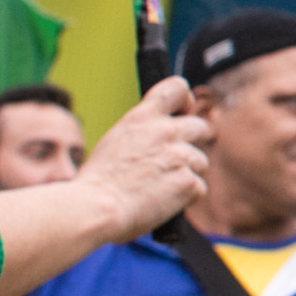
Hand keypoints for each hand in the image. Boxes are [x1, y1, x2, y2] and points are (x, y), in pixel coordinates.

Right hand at [75, 78, 210, 239]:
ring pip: (200, 161)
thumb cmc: (99, 182)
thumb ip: (143, 132)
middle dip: (190, 143)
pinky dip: (185, 196)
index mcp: (142, 117)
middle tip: (171, 162)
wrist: (95, 208)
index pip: (177, 87)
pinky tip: (162, 201)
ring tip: (158, 187)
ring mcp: (179, 156)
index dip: (184, 100)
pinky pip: (198, 187)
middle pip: (199, 126)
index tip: (181, 113)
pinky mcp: (188, 181)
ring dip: (186, 173)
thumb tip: (164, 135)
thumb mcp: (116, 140)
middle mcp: (165, 131)